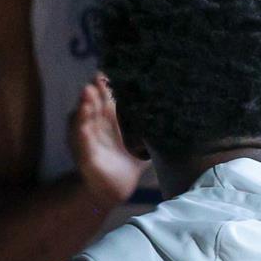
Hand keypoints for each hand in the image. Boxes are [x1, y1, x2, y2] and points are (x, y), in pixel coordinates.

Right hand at [68, 74, 147, 207]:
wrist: (115, 191)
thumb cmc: (128, 163)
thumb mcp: (145, 140)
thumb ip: (156, 126)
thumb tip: (180, 107)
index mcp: (111, 121)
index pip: (109, 98)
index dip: (108, 85)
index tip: (112, 70)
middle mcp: (97, 127)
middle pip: (94, 104)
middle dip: (95, 90)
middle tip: (99, 75)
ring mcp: (88, 141)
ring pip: (84, 119)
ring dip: (84, 105)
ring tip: (87, 91)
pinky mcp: (85, 157)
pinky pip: (81, 141)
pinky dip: (80, 128)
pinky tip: (81, 117)